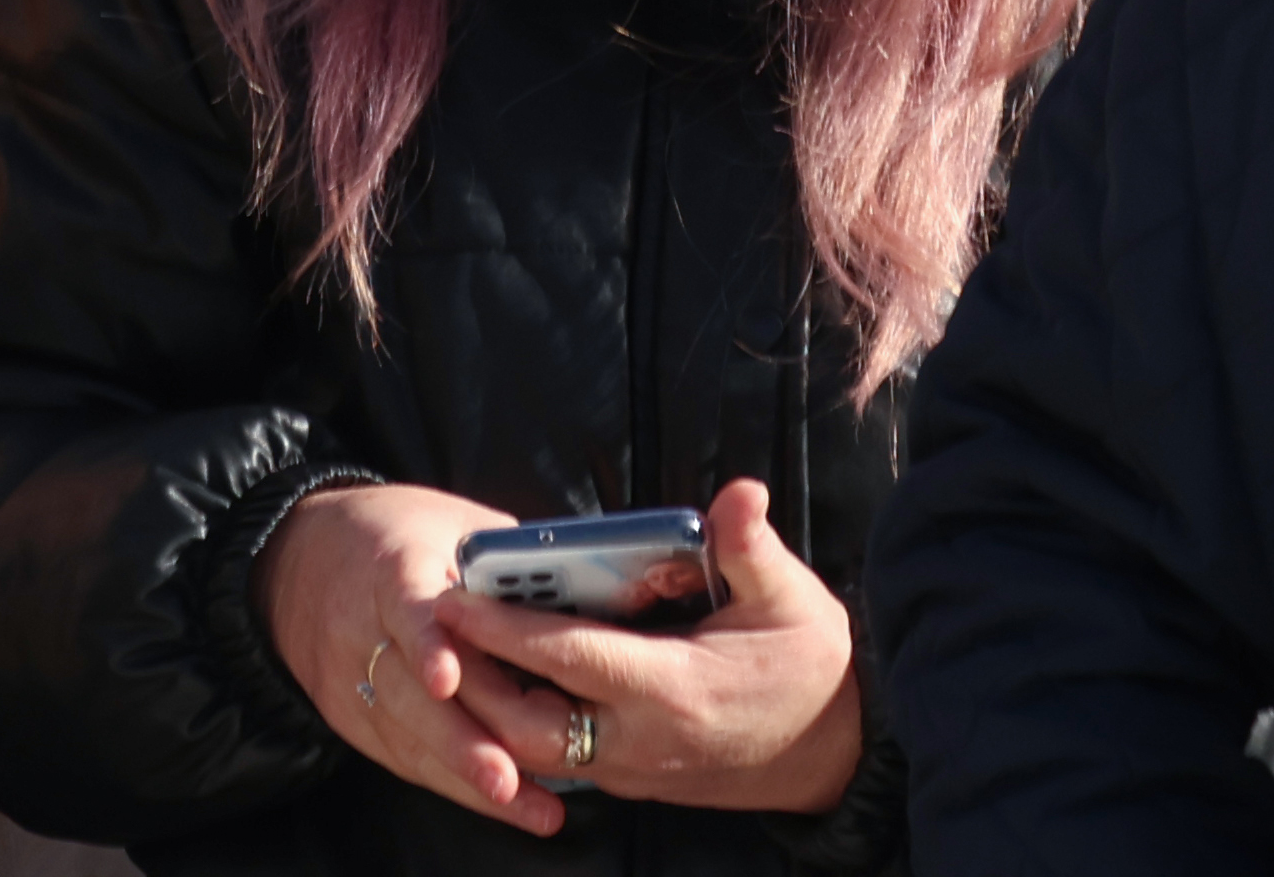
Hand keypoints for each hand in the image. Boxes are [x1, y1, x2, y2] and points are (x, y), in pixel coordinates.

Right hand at [261, 482, 589, 834]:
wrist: (298, 557)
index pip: (405, 609)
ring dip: (463, 773)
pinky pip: (401, 755)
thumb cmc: (396, 536)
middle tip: (508, 779)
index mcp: (394, 569)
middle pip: (407, 692)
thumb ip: (504, 560)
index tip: (448, 681)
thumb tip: (586, 587)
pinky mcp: (348, 714)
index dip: (426, 644)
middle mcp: (362, 627)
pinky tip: (500, 802)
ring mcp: (348, 677)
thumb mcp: (450, 524)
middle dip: (459, 741)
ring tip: (520, 802)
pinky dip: (451, 781)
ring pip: (405, 734)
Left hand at [429, 479, 863, 816]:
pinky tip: (503, 677)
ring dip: (492, 705)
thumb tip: (738, 493)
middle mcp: (643, 742)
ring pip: (535, 752)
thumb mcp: (791, 597)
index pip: (566, 660)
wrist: (838, 750)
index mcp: (673, 692)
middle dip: (474, 678)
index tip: (449, 596)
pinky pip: (559, 760)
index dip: (502, 629)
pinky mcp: (634, 780)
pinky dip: (523, 725)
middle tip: (435, 622)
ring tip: (456, 646)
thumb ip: (751, 545)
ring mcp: (635, 770)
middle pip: (527, 725)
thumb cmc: (811, 665)